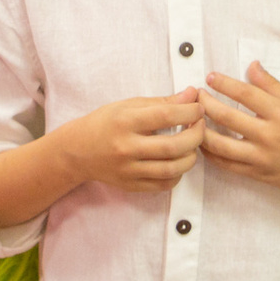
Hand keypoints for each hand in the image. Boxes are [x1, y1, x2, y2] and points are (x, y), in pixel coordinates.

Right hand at [50, 91, 207, 192]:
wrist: (78, 151)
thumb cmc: (105, 123)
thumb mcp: (128, 105)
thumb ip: (161, 102)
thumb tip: (192, 95)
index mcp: (125, 122)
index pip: (166, 115)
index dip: (190, 111)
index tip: (199, 107)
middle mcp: (126, 147)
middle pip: (173, 145)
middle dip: (196, 135)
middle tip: (201, 126)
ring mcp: (128, 170)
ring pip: (172, 168)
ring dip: (191, 157)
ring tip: (193, 145)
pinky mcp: (131, 185)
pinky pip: (164, 184)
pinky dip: (178, 174)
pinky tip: (178, 162)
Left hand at [200, 63, 279, 226]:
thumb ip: (272, 85)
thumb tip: (251, 66)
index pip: (246, 94)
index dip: (225, 84)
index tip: (210, 77)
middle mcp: (269, 135)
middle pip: (228, 117)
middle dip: (206, 104)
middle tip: (196, 96)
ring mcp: (261, 157)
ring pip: (221, 144)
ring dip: (202, 131)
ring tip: (193, 119)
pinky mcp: (257, 174)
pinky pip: (226, 164)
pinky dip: (211, 154)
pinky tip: (203, 143)